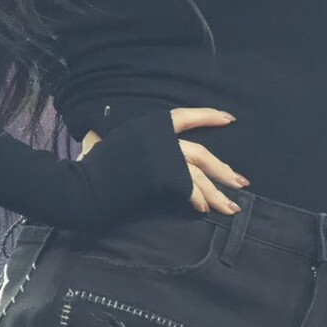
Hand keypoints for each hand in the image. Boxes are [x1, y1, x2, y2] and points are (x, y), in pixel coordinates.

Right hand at [80, 107, 247, 214]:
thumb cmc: (93, 167)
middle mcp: (161, 136)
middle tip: (241, 183)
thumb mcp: (112, 142)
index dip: (209, 116)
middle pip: (201, 153)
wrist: (84, 186)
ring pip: (199, 174)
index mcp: (151, 124)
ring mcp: (163, 155)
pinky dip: (197, 199)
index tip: (230, 119)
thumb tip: (135, 149)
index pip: (187, 116)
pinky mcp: (163, 175)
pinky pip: (188, 188)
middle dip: (223, 170)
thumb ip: (133, 143)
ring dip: (217, 192)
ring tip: (231, 207)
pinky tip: (203, 210)